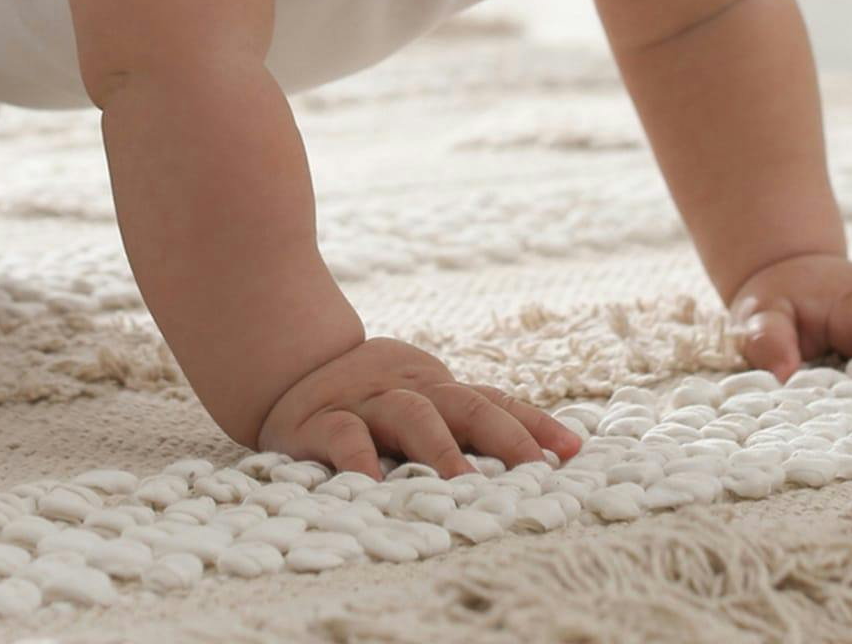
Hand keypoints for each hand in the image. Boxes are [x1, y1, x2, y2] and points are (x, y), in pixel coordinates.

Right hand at [256, 336, 582, 481]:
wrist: (277, 364)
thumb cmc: (361, 402)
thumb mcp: (413, 404)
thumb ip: (458, 426)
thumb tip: (540, 456)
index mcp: (432, 386)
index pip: (491, 400)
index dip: (532, 424)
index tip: (573, 451)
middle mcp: (405, 388)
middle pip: (464, 403)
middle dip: (504, 436)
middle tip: (534, 472)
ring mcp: (364, 401)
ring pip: (411, 413)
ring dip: (441, 447)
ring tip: (464, 483)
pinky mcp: (318, 421)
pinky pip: (343, 436)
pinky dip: (360, 458)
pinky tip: (375, 486)